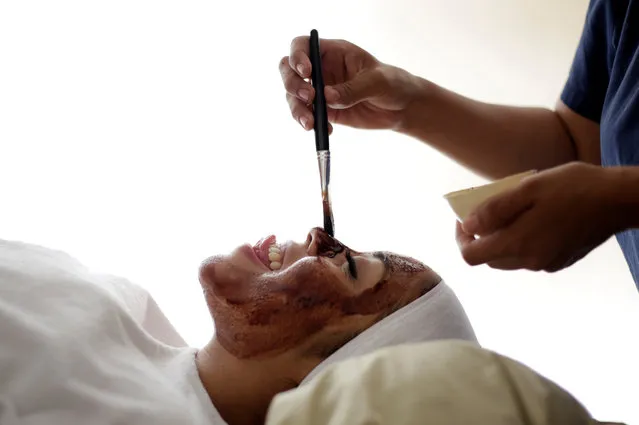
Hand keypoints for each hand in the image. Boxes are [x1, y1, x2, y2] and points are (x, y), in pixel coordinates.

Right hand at [279, 36, 423, 131]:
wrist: (401, 108)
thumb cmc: (392, 83)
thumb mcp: (377, 82)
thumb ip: (352, 89)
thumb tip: (326, 97)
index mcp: (332, 52)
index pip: (302, 46)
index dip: (297, 56)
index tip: (307, 73)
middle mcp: (321, 70)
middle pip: (289, 71)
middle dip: (293, 85)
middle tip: (309, 98)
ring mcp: (320, 91)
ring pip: (294, 97)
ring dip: (298, 110)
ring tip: (311, 124)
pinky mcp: (324, 111)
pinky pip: (307, 116)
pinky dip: (312, 124)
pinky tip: (326, 130)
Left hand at [455, 162, 623, 271]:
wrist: (619, 199)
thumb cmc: (573, 188)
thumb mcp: (527, 189)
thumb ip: (493, 210)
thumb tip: (468, 225)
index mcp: (518, 245)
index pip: (471, 255)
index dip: (461, 238)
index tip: (464, 219)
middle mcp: (530, 261)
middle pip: (489, 258)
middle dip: (481, 238)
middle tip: (485, 211)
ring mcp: (547, 263)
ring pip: (509, 258)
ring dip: (501, 239)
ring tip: (510, 211)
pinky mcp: (560, 260)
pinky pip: (529, 255)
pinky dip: (522, 241)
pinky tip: (533, 217)